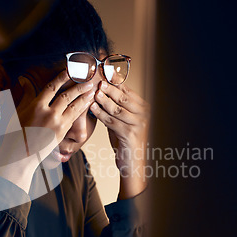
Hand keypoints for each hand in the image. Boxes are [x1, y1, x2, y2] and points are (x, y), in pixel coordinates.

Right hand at [0, 71, 94, 193]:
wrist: (21, 152)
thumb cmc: (18, 130)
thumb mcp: (19, 110)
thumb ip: (26, 94)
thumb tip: (23, 80)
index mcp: (36, 106)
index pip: (51, 87)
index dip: (61, 78)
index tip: (69, 70)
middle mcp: (48, 113)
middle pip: (66, 96)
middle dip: (79, 86)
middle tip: (88, 80)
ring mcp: (56, 124)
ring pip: (74, 107)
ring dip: (84, 97)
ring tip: (92, 90)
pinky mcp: (62, 132)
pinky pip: (75, 117)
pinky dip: (83, 109)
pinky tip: (88, 104)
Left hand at [90, 81, 149, 198]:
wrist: (133, 164)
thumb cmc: (125, 142)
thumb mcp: (121, 121)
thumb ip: (114, 108)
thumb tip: (101, 91)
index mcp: (143, 107)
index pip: (127, 90)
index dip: (114, 81)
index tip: (102, 73)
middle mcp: (144, 114)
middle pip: (123, 97)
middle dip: (109, 88)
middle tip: (97, 80)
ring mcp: (138, 124)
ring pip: (117, 108)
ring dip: (104, 99)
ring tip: (93, 92)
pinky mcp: (130, 134)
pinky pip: (112, 121)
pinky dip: (101, 114)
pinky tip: (93, 108)